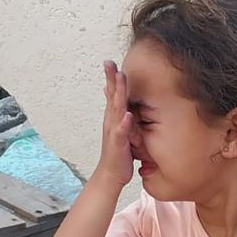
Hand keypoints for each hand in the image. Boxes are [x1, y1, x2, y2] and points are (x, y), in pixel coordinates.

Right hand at [92, 61, 134, 187]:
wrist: (111, 174)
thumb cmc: (117, 151)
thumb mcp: (117, 129)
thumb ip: (117, 114)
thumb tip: (114, 100)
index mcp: (112, 117)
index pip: (112, 94)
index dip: (111, 78)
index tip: (110, 62)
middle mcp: (111, 121)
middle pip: (112, 96)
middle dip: (112, 79)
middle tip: (110, 63)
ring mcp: (114, 131)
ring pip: (116, 110)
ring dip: (118, 94)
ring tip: (120, 79)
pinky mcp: (118, 144)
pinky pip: (121, 132)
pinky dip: (124, 124)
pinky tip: (127, 115)